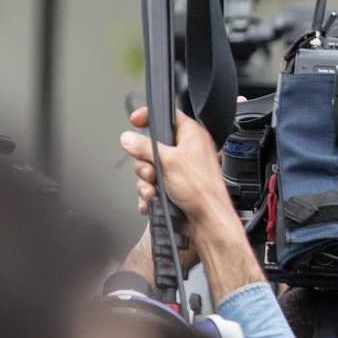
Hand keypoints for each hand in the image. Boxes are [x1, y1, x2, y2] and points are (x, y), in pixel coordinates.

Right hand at [120, 108, 261, 294]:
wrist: (207, 222)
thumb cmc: (201, 191)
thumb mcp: (168, 161)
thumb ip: (145, 147)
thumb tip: (129, 138)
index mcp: (192, 136)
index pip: (169, 116)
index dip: (151, 116)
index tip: (136, 120)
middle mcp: (187, 151)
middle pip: (152, 146)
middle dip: (145, 162)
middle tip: (151, 171)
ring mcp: (180, 171)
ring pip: (150, 168)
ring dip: (146, 181)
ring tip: (154, 189)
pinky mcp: (174, 187)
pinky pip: (153, 185)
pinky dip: (150, 193)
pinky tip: (154, 200)